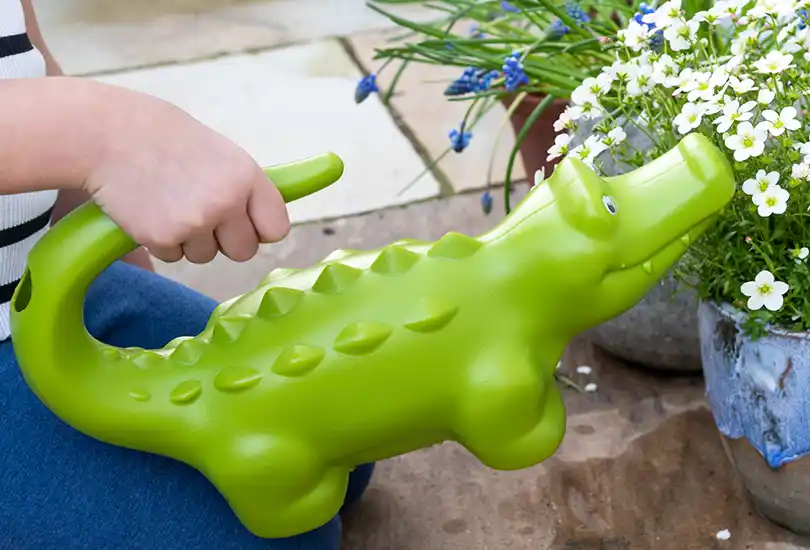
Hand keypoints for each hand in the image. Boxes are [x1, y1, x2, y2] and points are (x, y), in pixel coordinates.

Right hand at [83, 89, 289, 263]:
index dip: (259, 229)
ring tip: (168, 202)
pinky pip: (173, 256)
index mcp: (247, 177)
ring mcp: (195, 222)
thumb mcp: (219, 153)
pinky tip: (148, 209)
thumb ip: (242, 187)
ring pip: (206, 256)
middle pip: (244, 251)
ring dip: (190, 240)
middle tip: (199, 213)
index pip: (277, 228)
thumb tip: (261, 223)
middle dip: (224, 241)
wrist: (106, 134)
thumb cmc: (164, 138)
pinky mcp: (163, 237)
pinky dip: (161, 240)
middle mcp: (227, 202)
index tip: (245, 223)